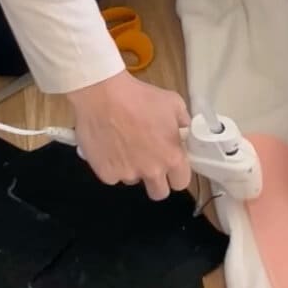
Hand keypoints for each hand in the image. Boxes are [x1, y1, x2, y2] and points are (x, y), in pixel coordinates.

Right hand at [67, 70, 191, 199]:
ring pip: (133, 180)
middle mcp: (151, 170)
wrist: (102, 94)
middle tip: (149, 162)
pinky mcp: (106, 173)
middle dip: (156, 181)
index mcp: (171, 157)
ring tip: (125, 145)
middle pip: (159, 193)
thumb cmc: (137, 97)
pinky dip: (111, 165)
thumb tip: (185, 128)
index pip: (181, 183)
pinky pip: (112, 176)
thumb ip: (184, 121)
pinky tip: (110, 146)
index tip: (171, 166)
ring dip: (132, 169)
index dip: (176, 175)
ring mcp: (127, 174)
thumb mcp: (173, 103)